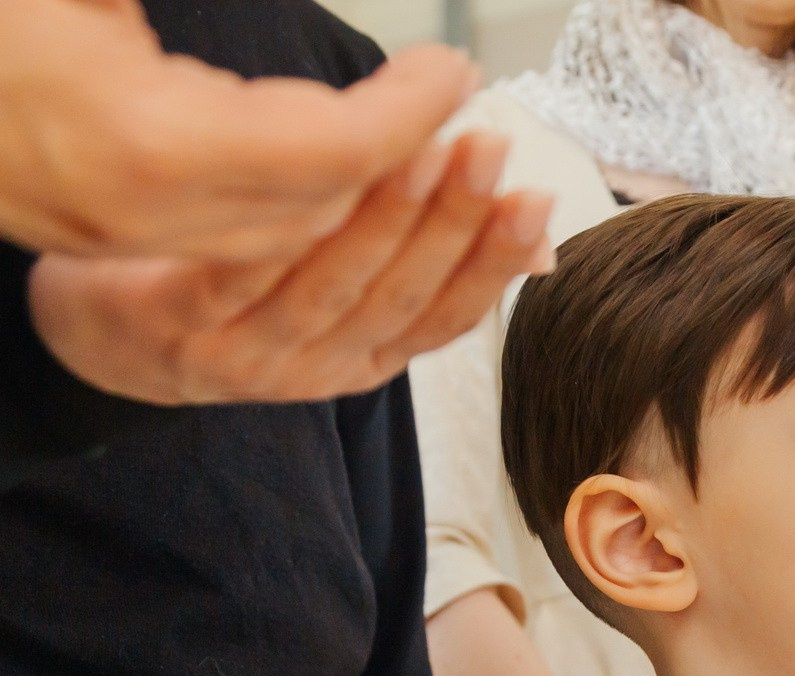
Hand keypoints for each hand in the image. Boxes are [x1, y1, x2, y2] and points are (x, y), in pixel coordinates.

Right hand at [1, 0, 477, 258]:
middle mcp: (143, 214)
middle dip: (408, 169)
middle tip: (473, 115)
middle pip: (324, 210)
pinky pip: (258, 257)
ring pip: (297, 242)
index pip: (321, 152)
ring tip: (460, 165)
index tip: (450, 70)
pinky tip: (385, 205)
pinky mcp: (119, 248)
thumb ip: (149, 4)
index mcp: (138, 144)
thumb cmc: (0, 37)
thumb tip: (241, 47)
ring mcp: (128, 240)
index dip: (399, 115)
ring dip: (386, 211)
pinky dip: (333, 232)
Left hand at [27, 134, 554, 404]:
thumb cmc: (238, 304)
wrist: (113, 348)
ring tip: (420, 149)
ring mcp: (251, 356)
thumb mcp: (344, 298)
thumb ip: (424, 269)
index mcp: (367, 362)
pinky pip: (242, 279)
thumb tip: (535, 244)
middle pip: (400, 295)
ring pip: (334, 287)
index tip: (532, 201)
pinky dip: (285, 237)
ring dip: (386, 218)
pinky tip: (316, 187)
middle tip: (485, 150)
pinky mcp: (182, 328)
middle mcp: (319, 369)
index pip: (450, 316)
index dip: (495, 260)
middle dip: (452, 220)